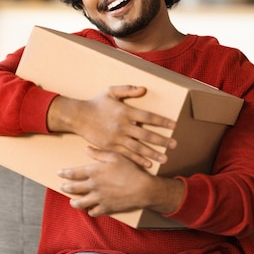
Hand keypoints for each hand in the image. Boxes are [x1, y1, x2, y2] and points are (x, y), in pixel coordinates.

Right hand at [47, 85, 176, 167]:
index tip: (174, 125)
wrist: (78, 116)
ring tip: (165, 158)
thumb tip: (144, 89)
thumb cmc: (96, 102)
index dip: (162, 121)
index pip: (149, 117)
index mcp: (125, 111)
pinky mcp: (110, 147)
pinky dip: (138, 160)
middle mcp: (123, 126)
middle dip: (162, 140)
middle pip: (146, 135)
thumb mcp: (111, 91)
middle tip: (174, 145)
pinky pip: (127, 155)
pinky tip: (148, 164)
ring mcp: (116, 138)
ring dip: (153, 153)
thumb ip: (128, 89)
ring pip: (138, 148)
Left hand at [57, 146, 184, 217]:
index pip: (73, 173)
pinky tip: (89, 209)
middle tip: (62, 186)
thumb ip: (99, 153)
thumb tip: (86, 149)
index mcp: (94, 171)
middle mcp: (93, 186)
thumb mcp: (115, 156)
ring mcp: (98, 198)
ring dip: (74, 202)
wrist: (143, 189)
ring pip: (80, 203)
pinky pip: (93, 212)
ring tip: (72, 201)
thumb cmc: (130, 170)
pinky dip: (90, 211)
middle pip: (73, 188)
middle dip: (65, 187)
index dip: (64, 173)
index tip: (59, 173)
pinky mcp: (106, 208)